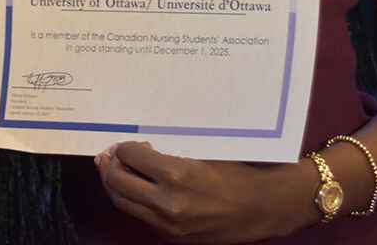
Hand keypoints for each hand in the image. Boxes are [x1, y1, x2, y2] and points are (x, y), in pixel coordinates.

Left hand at [95, 142, 311, 242]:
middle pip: (117, 183)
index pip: (130, 157)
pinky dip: (133, 201)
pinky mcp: (174, 238)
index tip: (125, 142)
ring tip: (117, 171)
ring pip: (123, 203)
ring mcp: (170, 225)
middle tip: (110, 155)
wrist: (266, 207)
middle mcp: (168, 203)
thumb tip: (135, 146)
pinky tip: (138, 189)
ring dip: (115, 185)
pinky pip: (141, 217)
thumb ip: (167, 150)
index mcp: (177, 175)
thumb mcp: (202, 152)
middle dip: (110, 165)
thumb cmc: (238, 171)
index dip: (123, 147)